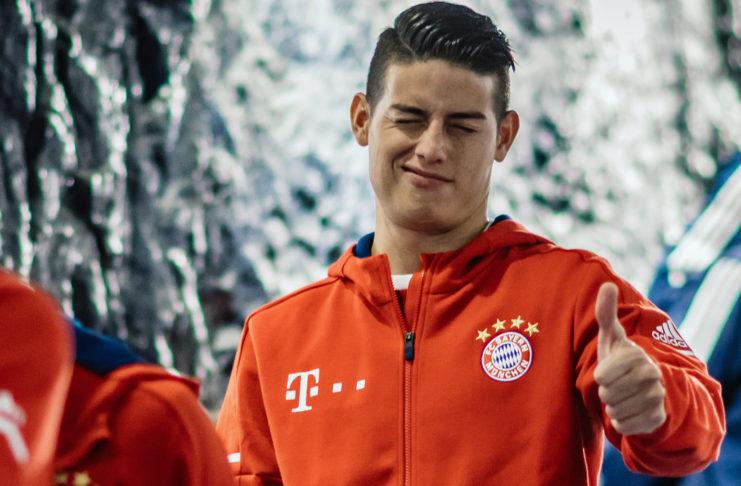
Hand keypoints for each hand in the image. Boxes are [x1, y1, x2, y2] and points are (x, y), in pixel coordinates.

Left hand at [594, 282, 665, 434]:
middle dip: (606, 392)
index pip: (602, 376)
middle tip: (616, 385)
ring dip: (613, 406)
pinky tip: (629, 411)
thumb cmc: (620, 360)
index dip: (600, 376)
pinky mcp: (657, 418)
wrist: (646, 388)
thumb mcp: (611, 337)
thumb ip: (606, 313)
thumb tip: (607, 285)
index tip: (609, 370)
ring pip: (615, 411)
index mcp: (636, 356)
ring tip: (622, 396)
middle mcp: (651, 375)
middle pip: (607, 395)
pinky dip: (621, 422)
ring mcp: (657, 398)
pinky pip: (624, 426)